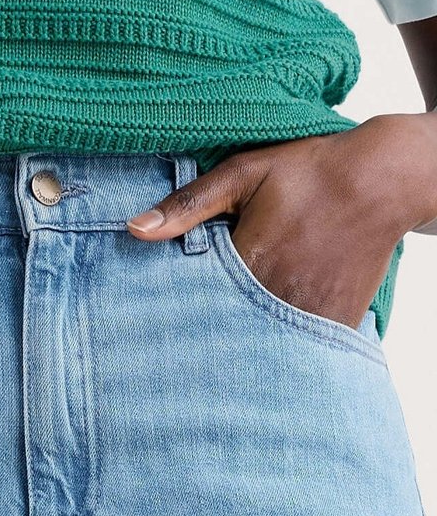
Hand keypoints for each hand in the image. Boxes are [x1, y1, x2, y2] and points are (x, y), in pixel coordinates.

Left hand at [126, 113, 436, 330]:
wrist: (380, 179)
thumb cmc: (307, 171)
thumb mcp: (242, 174)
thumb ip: (188, 204)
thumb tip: (134, 229)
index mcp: (251, 259)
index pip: (197, 300)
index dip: (178, 303)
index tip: (158, 310)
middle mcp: (281, 295)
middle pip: (228, 326)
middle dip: (207, 326)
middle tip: (181, 333)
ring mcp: (312, 313)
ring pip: (263, 340)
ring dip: (244, 334)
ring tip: (225, 328)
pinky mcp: (337, 321)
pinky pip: (300, 344)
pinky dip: (280, 338)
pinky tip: (264, 324)